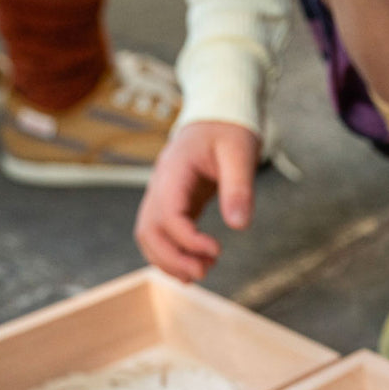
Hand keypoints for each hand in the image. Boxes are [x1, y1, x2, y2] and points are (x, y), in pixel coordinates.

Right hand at [134, 121, 258, 281]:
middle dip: (172, 257)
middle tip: (204, 272)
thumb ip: (239, 188)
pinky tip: (196, 265)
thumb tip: (239, 226)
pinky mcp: (173, 204)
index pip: (167, 213)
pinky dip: (172, 254)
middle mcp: (160, 184)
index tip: (216, 250)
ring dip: (169, 260)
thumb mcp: (240, 153)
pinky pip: (161, 234)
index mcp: (174, 170)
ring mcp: (163, 195)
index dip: (187, 239)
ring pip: (149, 235)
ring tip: (202, 272)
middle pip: (149, 230)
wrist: (217, 116)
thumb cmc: (229, 130)